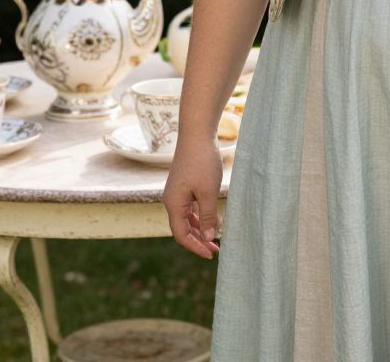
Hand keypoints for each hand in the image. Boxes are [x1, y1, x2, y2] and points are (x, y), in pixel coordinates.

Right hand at [162, 138, 224, 258]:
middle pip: (183, 228)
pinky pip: (191, 206)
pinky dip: (201, 215)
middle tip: (216, 250)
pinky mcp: (184, 184)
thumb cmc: (202, 162)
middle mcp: (172, 200)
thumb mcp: (208, 192)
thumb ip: (208, 217)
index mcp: (173, 204)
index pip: (181, 235)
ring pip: (187, 218)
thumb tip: (209, 238)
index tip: (211, 254)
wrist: (197, 134)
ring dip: (201, 228)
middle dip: (199, 240)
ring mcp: (177, 192)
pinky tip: (213, 218)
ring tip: (217, 237)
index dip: (195, 247)